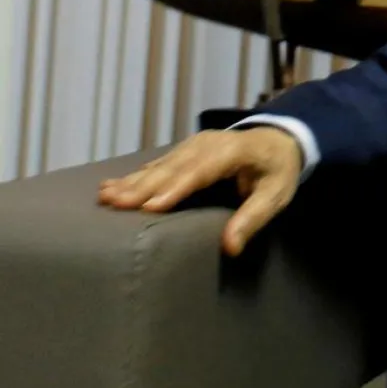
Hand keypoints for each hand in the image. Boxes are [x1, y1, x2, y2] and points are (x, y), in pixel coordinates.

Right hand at [97, 128, 303, 255]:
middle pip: (173, 168)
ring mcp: (194, 145)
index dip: (175, 188)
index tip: (150, 206)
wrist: (281, 139)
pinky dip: (135, 175)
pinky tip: (112, 185)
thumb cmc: (278, 170)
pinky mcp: (185, 151)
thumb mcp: (276, 195)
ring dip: (131, 181)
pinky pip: (158, 164)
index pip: (201, 170)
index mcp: (233, 151)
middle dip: (142, 186)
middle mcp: (208, 144)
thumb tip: (231, 248)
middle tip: (113, 203)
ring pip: (160, 165)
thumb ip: (253, 218)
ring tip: (104, 195)